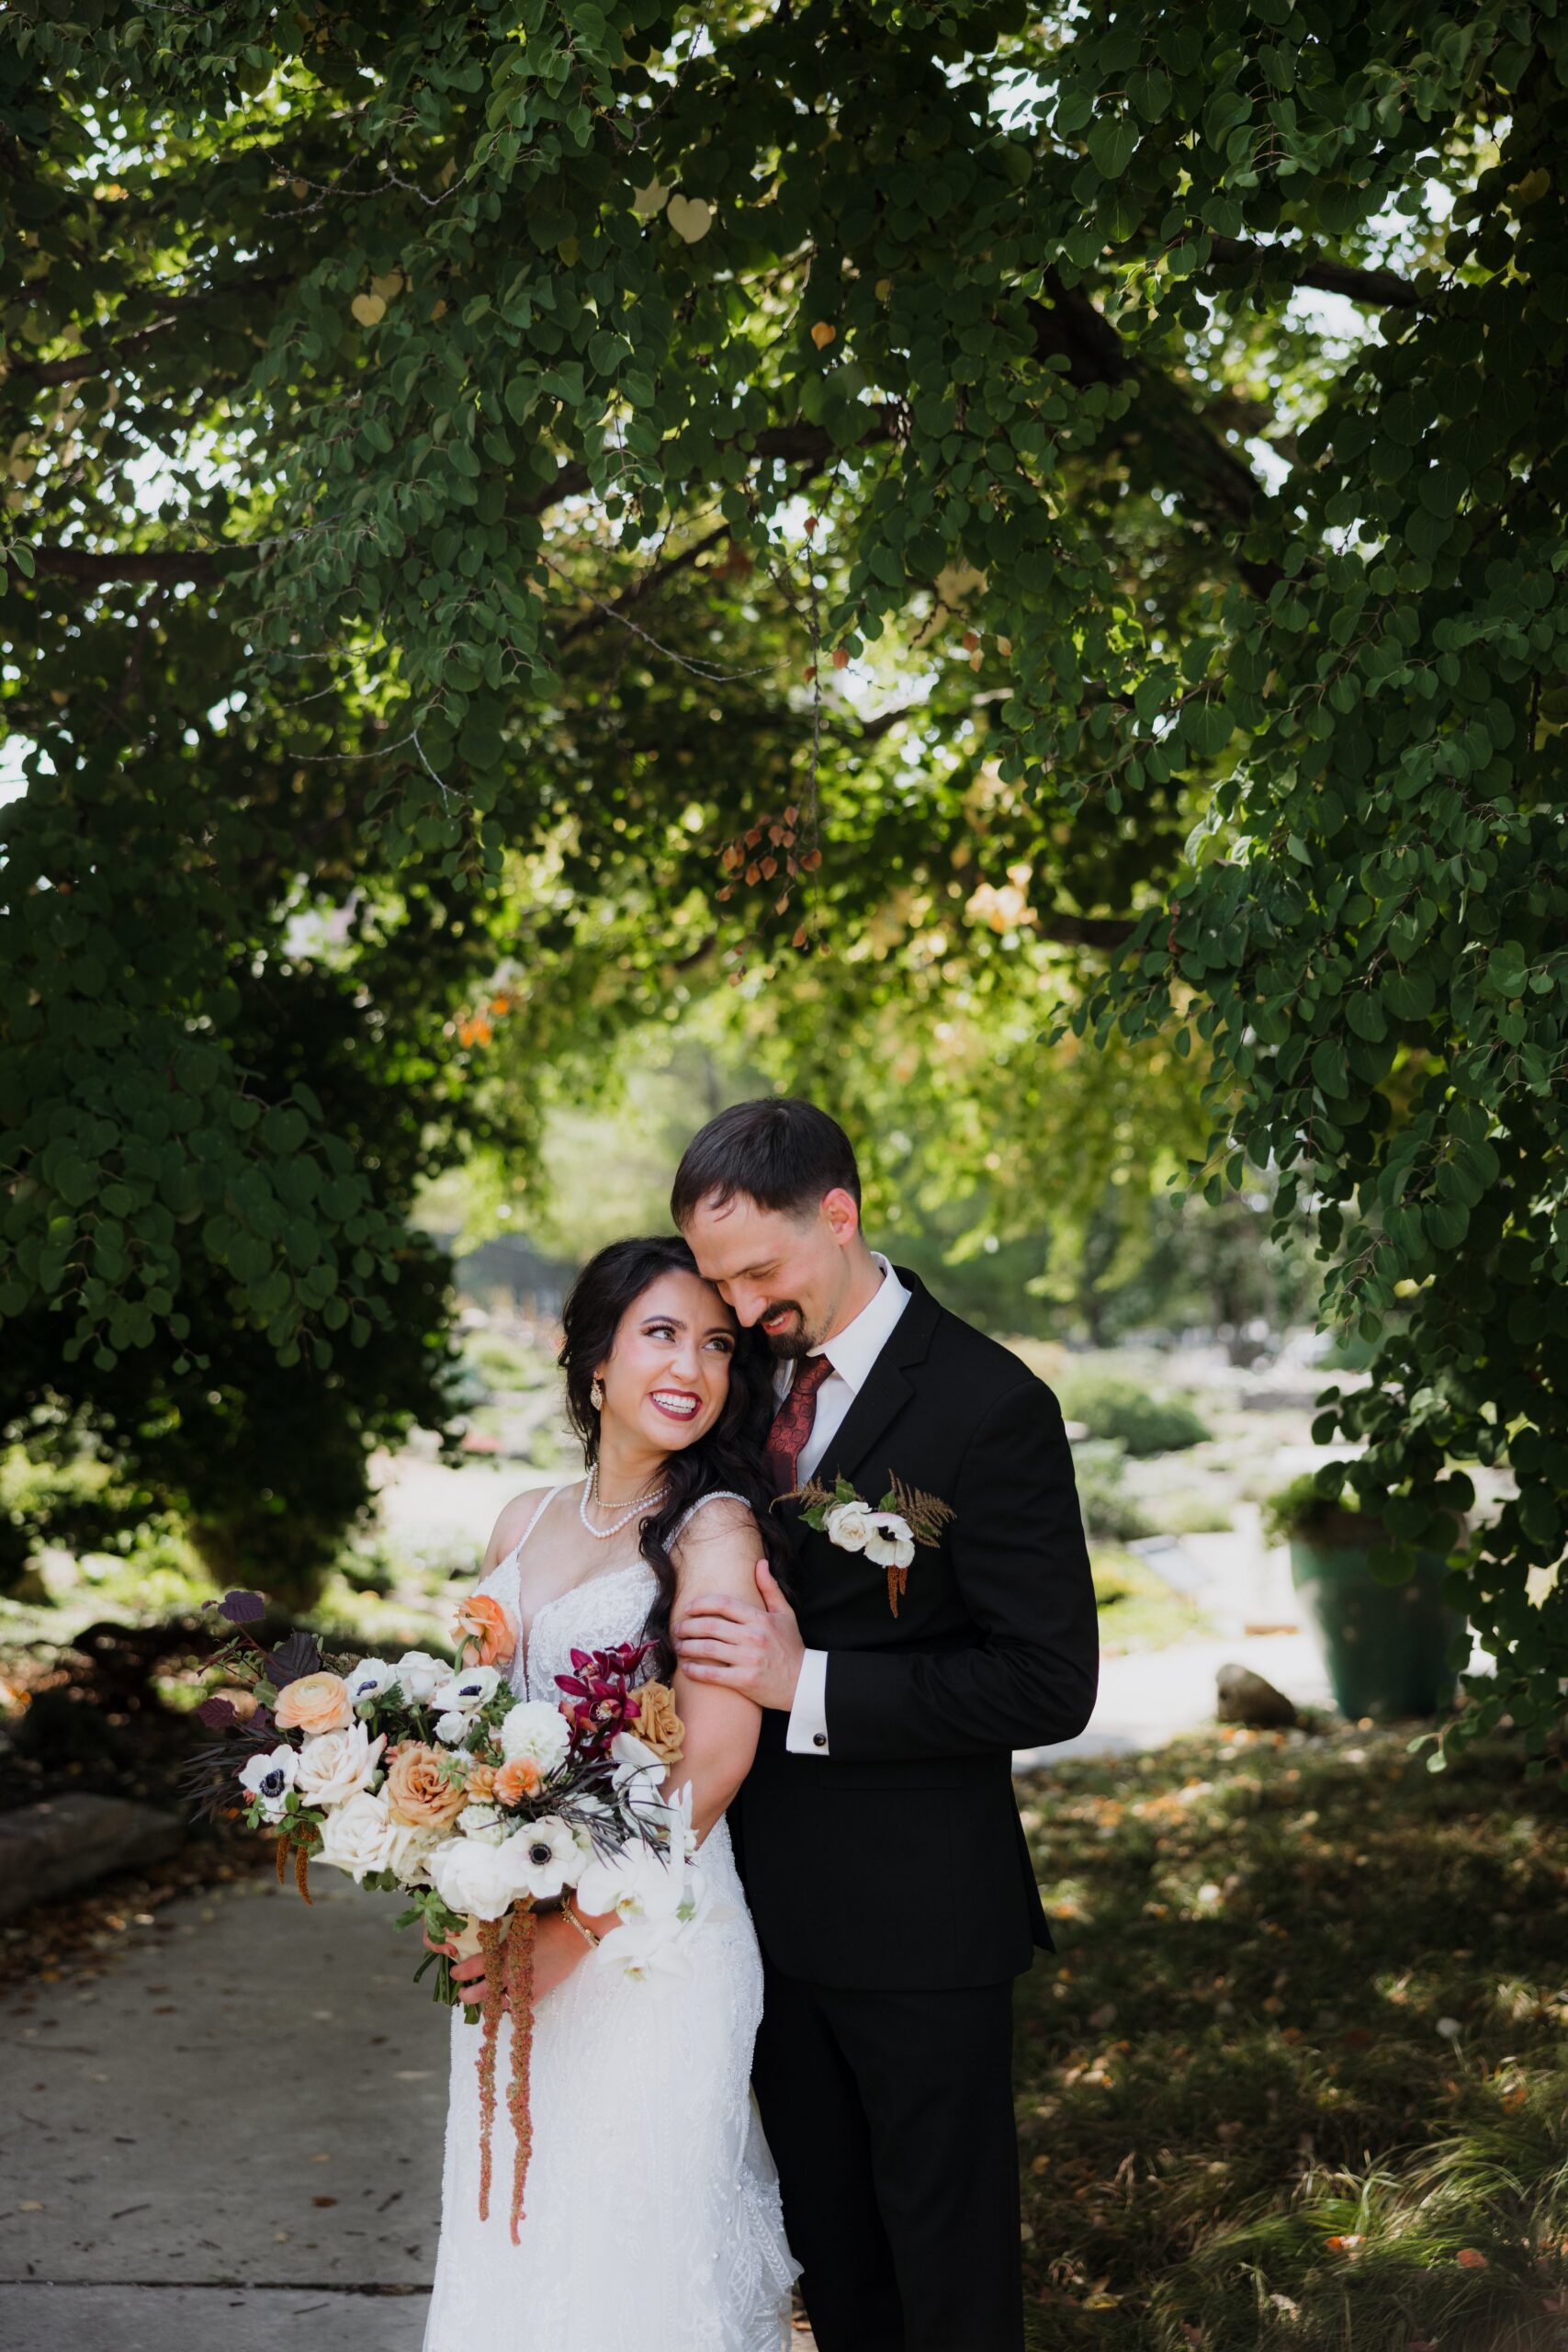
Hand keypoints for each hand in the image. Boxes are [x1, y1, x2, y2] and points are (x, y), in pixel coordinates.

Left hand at [674, 1559, 803, 1710]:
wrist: (804, 1682)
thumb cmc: (791, 1647)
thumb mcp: (785, 1614)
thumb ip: (770, 1588)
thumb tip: (760, 1563)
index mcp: (760, 1619)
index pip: (723, 1604)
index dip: (701, 1604)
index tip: (688, 1608)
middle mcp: (753, 1637)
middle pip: (710, 1626)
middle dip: (688, 1626)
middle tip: (677, 1628)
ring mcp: (748, 1660)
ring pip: (708, 1649)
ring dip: (687, 1647)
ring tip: (678, 1646)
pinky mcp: (744, 1681)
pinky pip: (713, 1674)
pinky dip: (695, 1671)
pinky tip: (686, 1668)